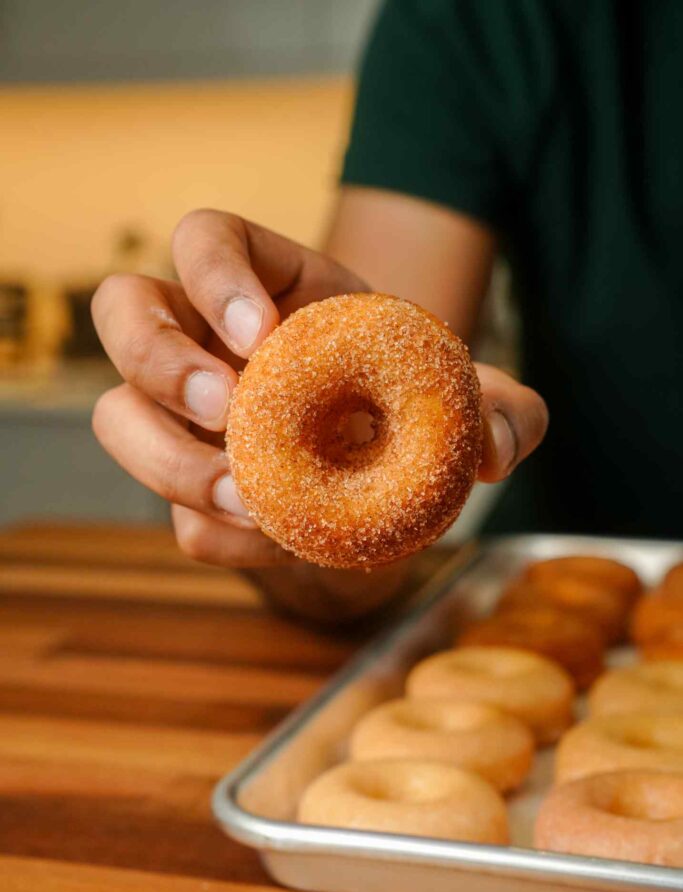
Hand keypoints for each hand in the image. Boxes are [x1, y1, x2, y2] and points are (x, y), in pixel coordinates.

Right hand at [92, 208, 546, 574]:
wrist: (387, 482)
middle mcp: (203, 339)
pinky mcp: (190, 488)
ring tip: (245, 495)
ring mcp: (182, 416)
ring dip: (167, 461)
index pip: (205, 239)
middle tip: (225, 406)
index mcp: (263, 284)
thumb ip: (503, 409)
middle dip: (157, 360)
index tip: (261, 332)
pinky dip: (219, 532)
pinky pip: (175, 513)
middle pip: (124, 312)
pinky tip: (278, 538)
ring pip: (119, 417)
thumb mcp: (474, 399)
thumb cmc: (416, 409)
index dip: (215, 275)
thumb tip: (495, 449)